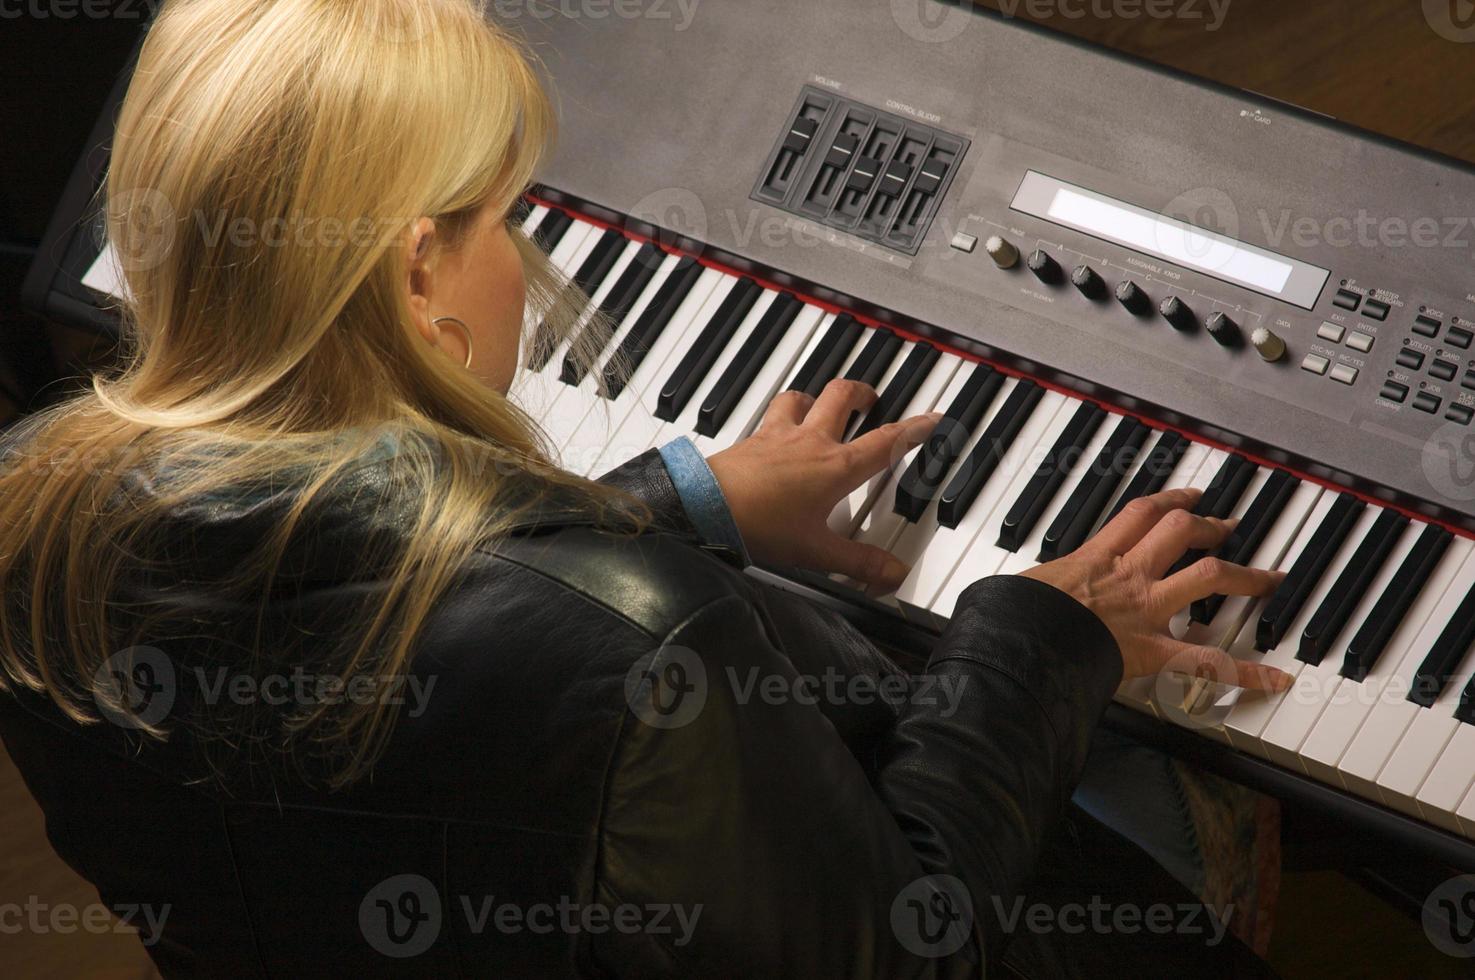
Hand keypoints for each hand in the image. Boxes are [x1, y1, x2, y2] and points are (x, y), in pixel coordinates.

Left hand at [707, 379, 940, 594]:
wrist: (705, 508)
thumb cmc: (758, 524)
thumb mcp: (816, 552)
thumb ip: (858, 563)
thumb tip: (891, 574)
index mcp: (835, 466)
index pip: (885, 442)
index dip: (913, 429)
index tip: (930, 419)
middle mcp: (809, 441)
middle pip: (843, 398)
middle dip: (862, 393)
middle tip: (871, 399)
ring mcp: (777, 435)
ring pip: (803, 397)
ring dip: (817, 396)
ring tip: (822, 403)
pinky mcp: (750, 438)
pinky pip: (770, 414)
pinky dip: (781, 413)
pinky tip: (776, 429)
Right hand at [1021, 487, 1291, 691]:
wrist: (1020, 642)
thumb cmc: (1014, 616)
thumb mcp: (1025, 585)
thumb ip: (1039, 585)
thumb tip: (1014, 592)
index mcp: (1096, 556)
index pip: (1140, 513)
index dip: (1169, 499)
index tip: (1187, 496)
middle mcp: (1128, 574)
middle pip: (1181, 531)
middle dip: (1212, 526)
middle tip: (1230, 527)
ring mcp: (1145, 609)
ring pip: (1206, 577)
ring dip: (1245, 575)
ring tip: (1269, 578)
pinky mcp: (1153, 650)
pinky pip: (1209, 661)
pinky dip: (1247, 673)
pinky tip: (1276, 678)